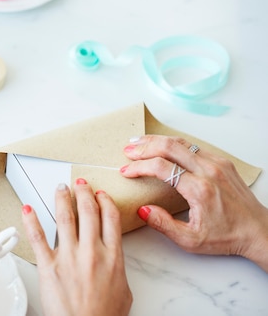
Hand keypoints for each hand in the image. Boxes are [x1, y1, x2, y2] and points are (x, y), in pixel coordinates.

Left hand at [21, 179, 131, 315]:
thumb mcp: (124, 290)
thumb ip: (117, 267)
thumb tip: (112, 258)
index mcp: (112, 257)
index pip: (110, 218)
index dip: (104, 201)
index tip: (100, 194)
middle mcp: (91, 252)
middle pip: (88, 212)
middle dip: (84, 193)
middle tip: (79, 183)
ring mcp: (69, 257)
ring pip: (65, 218)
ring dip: (62, 199)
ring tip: (60, 188)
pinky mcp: (48, 266)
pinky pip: (38, 237)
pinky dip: (31, 220)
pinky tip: (27, 208)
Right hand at [121, 134, 267, 271]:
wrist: (259, 231)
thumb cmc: (227, 236)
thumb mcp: (191, 240)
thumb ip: (163, 225)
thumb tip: (143, 209)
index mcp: (200, 189)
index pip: (161, 168)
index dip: (139, 167)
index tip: (126, 171)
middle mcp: (209, 171)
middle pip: (170, 147)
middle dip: (144, 147)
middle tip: (128, 150)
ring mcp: (217, 164)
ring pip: (182, 142)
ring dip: (157, 141)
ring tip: (139, 142)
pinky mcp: (222, 162)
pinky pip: (193, 147)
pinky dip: (174, 144)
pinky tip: (163, 147)